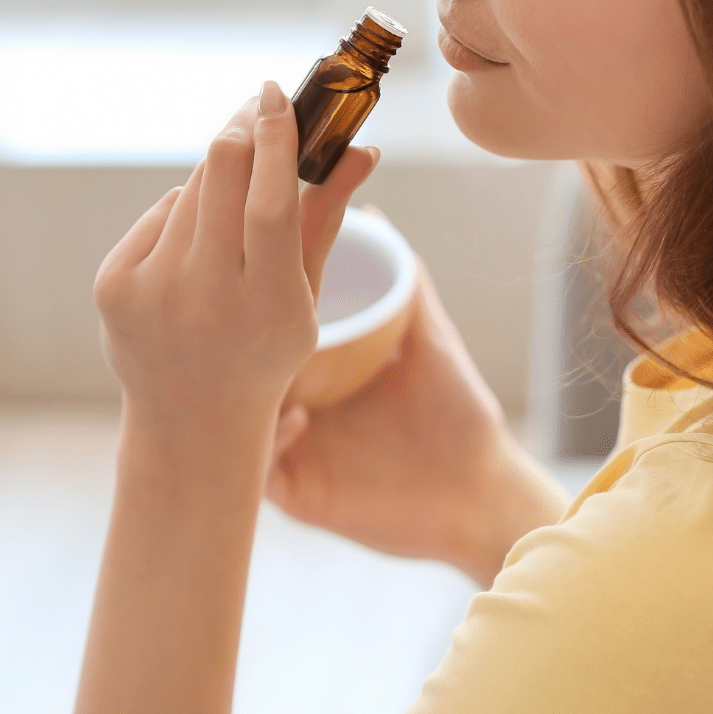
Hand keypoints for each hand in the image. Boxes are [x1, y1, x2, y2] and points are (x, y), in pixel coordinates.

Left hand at [93, 82, 379, 453]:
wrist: (193, 417)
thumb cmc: (265, 350)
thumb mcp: (306, 295)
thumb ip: (327, 217)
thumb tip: (363, 149)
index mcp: (268, 303)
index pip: (270, 201)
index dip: (276, 139)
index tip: (276, 93)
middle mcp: (204, 295)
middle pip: (222, 173)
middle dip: (243, 131)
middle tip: (258, 111)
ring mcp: (151, 290)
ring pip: (191, 189)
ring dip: (219, 179)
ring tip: (232, 217)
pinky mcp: (114, 285)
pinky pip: (160, 214)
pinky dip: (184, 216)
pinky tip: (195, 251)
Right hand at [265, 217, 570, 585]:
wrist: (480, 492)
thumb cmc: (460, 414)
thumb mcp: (430, 338)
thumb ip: (406, 284)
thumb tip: (374, 219)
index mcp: (320, 372)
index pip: (268, 332)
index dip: (255, 302)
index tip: (254, 268)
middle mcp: (298, 407)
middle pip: (244, 372)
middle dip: (232, 342)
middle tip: (239, 309)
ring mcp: (293, 451)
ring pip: (238, 419)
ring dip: (237, 392)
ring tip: (255, 362)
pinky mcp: (296, 495)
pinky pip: (257, 472)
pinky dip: (265, 442)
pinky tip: (295, 417)